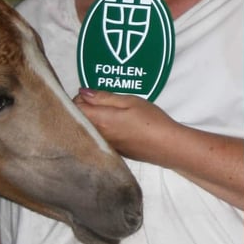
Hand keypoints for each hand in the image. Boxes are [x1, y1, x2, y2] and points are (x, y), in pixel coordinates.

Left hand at [74, 88, 243, 207]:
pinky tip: (112, 125)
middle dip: (83, 108)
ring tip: (107, 111)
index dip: (80, 98)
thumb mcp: (129, 101)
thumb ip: (103, 97)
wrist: (168, 146)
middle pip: (78, 119)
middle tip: (100, 100)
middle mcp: (97, 135)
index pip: (75, 107)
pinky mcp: (112, 151)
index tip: (93, 93)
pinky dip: (99, 129)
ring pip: (87, 129)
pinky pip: (97, 137)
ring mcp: (104, 145)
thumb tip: (83, 92)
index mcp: (100, 120)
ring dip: (91, 119)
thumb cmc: (151, 120)